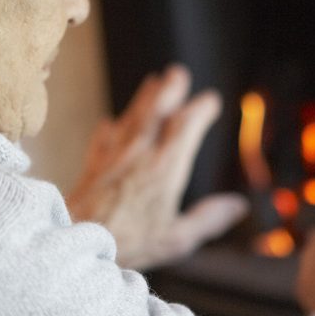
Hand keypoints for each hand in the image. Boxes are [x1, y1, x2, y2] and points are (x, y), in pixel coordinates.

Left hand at [66, 64, 247, 270]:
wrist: (75, 239)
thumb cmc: (127, 243)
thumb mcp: (177, 238)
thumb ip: (208, 218)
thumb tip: (238, 206)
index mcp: (164, 169)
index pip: (186, 127)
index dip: (200, 109)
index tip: (210, 99)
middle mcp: (139, 154)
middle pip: (156, 112)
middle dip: (169, 89)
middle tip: (178, 72)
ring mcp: (113, 157)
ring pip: (130, 118)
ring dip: (143, 98)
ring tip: (152, 82)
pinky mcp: (92, 166)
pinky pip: (103, 139)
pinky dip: (110, 128)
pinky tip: (110, 123)